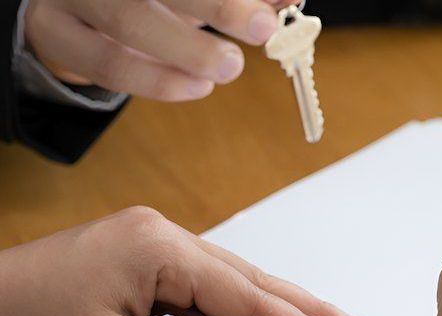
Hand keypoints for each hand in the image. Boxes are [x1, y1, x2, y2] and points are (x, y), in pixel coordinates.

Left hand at [0, 206, 370, 315]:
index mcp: (159, 249)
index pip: (246, 294)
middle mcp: (164, 233)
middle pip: (251, 276)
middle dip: (307, 306)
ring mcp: (155, 237)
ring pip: (234, 275)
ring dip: (280, 302)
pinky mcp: (146, 248)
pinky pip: (208, 277)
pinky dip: (243, 300)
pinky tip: (270, 315)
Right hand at [24, 0, 295, 100]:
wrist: (64, 9)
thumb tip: (292, 0)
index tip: (271, 11)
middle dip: (217, 5)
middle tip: (262, 27)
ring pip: (129, 23)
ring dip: (187, 50)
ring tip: (230, 67)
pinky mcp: (55, 34)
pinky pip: (108, 63)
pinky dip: (158, 81)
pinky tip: (198, 88)